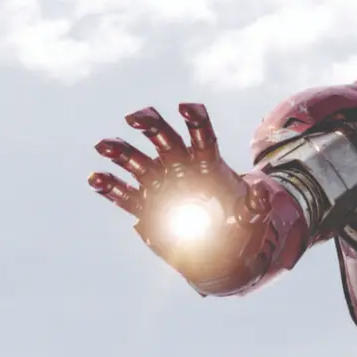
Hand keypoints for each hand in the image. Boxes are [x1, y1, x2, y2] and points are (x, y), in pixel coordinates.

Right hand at [88, 103, 269, 279]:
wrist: (222, 249)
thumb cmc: (239, 226)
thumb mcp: (252, 217)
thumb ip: (255, 206)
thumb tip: (262, 194)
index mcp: (208, 163)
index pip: (202, 136)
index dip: (195, 120)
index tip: (185, 107)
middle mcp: (181, 166)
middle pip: (165, 139)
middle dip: (150, 125)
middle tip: (134, 118)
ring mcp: (161, 183)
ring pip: (138, 160)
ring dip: (120, 151)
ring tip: (103, 146)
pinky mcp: (146, 205)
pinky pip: (125, 194)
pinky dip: (110, 187)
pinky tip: (94, 179)